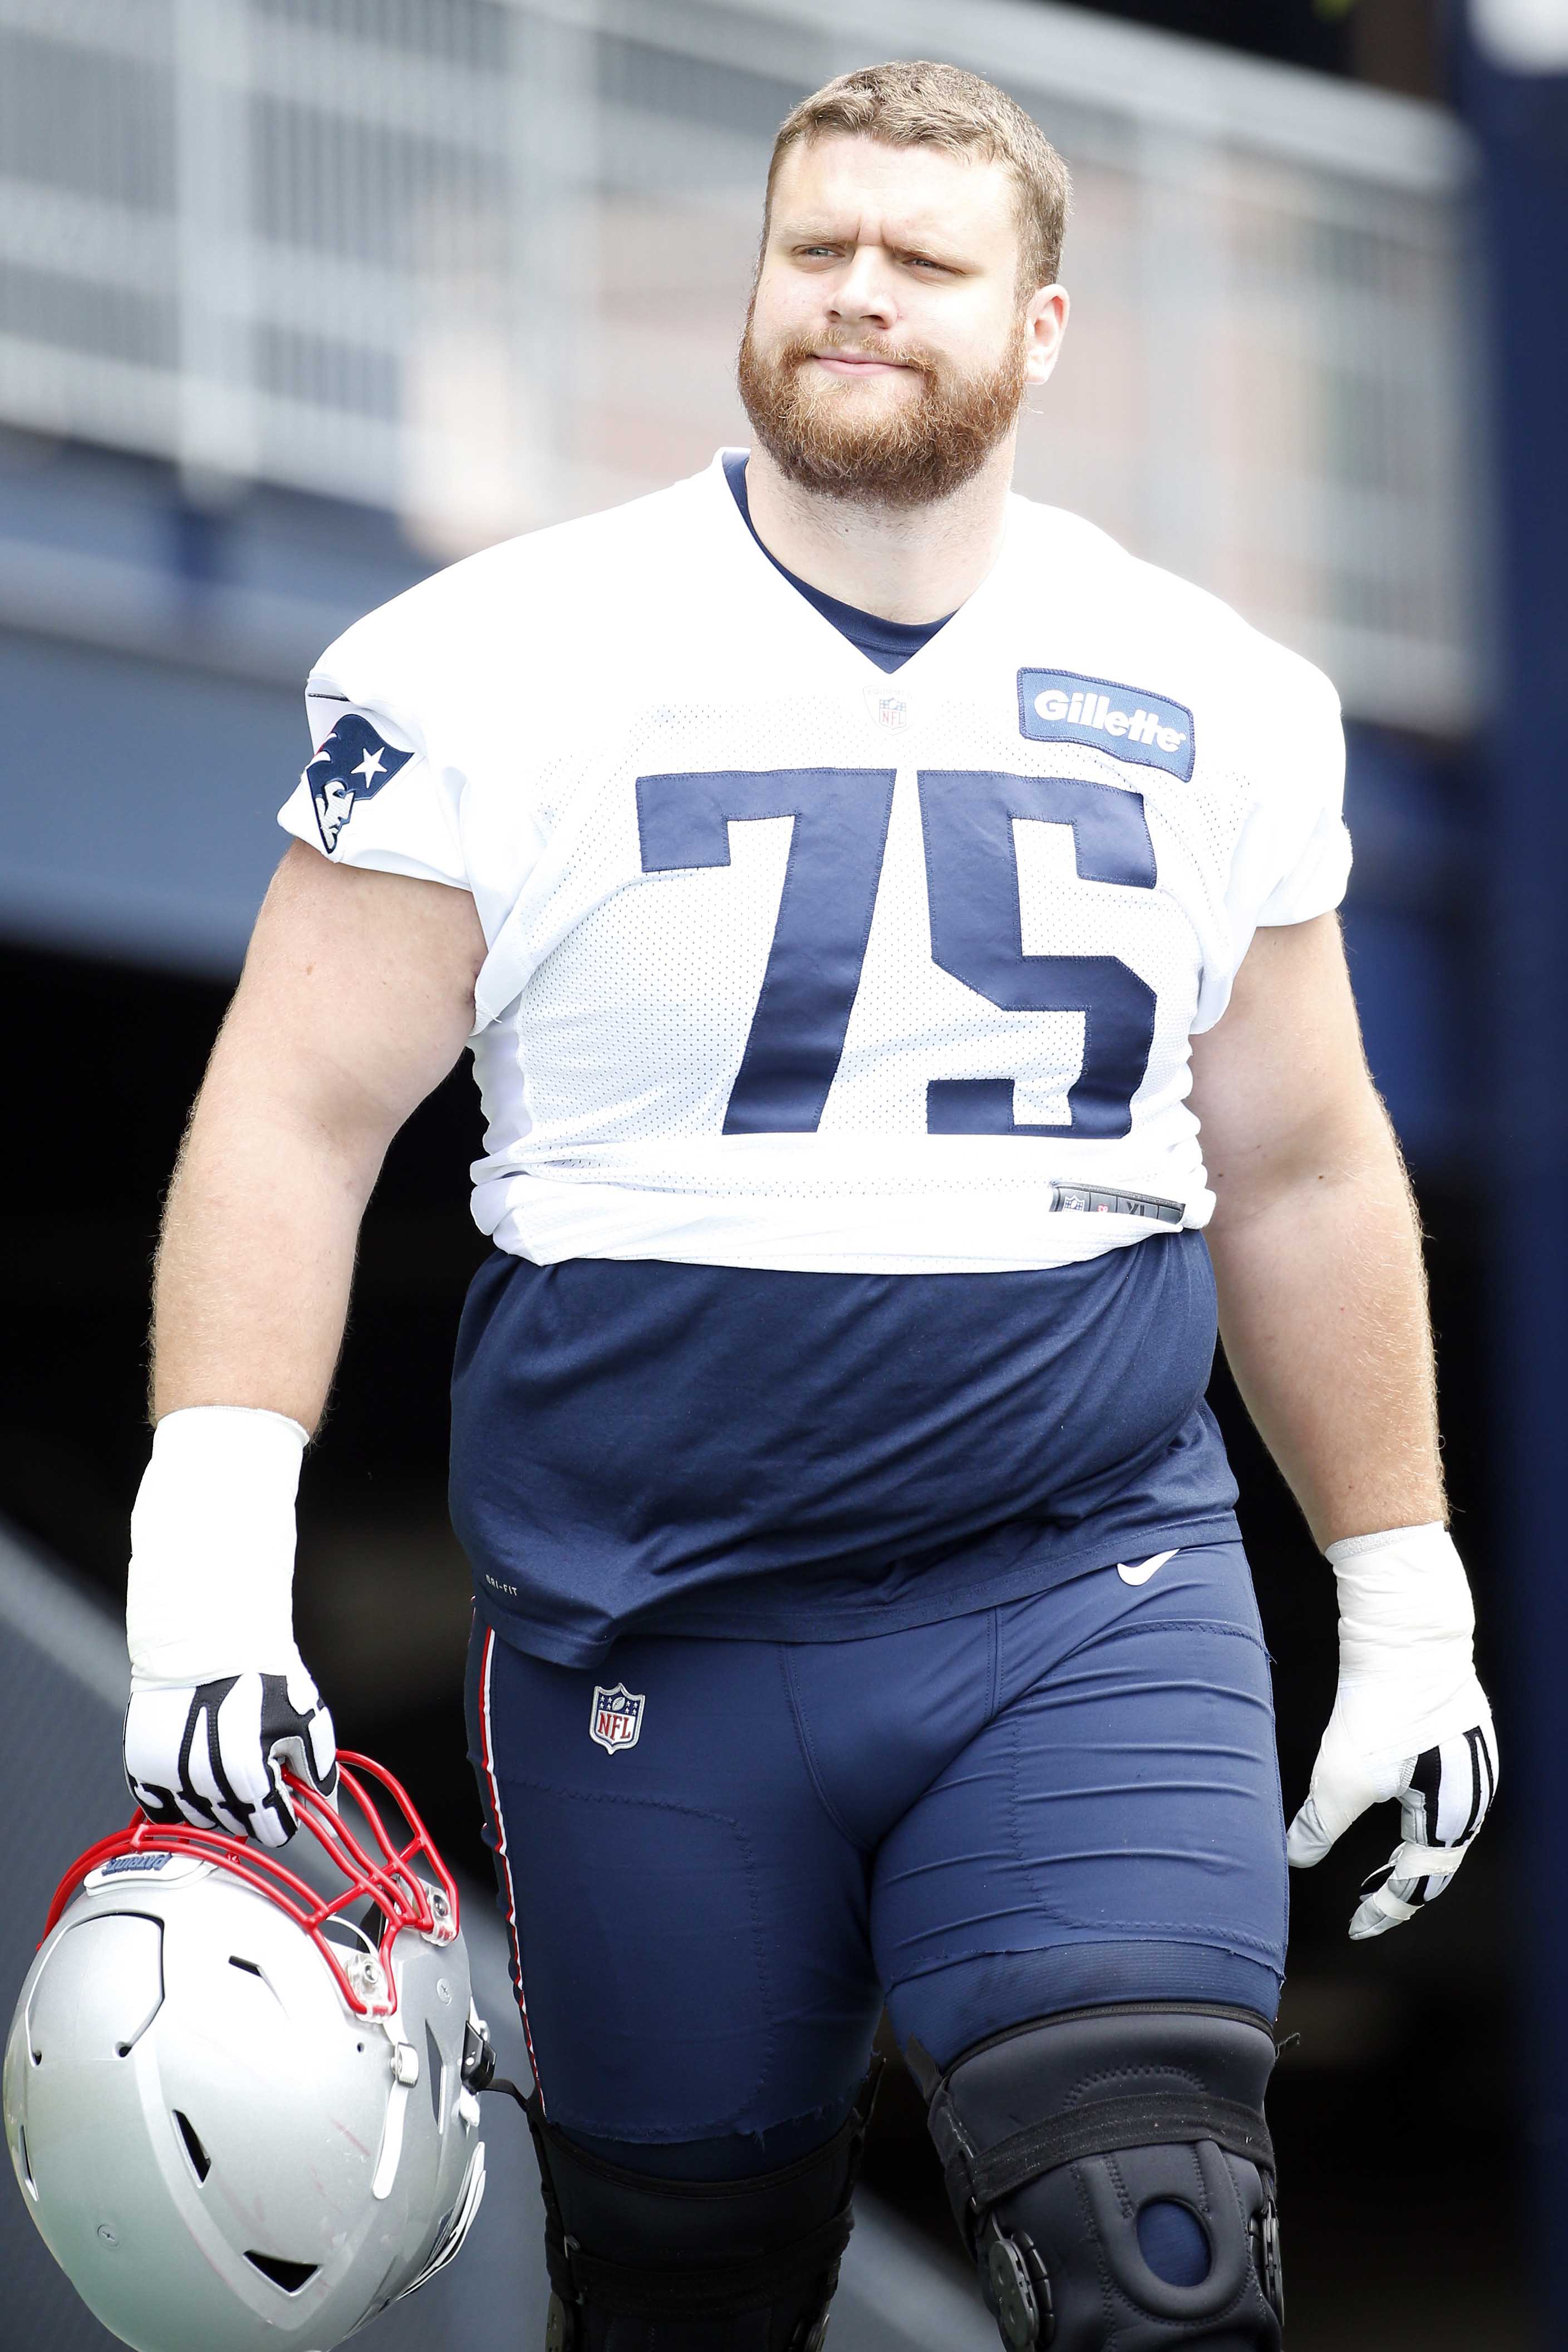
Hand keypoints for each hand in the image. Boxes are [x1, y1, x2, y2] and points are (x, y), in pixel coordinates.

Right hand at [124, 1663, 337, 1848]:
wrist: (207, 1640)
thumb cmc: (261, 1677)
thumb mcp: (307, 1723)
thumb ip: (319, 1776)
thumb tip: (328, 1816)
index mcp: (250, 1781)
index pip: (274, 1832)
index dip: (285, 1811)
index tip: (283, 1790)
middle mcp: (206, 1788)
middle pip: (238, 1826)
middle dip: (253, 1802)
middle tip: (254, 1760)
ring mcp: (169, 1781)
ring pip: (201, 1819)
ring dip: (216, 1800)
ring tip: (223, 1754)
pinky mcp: (142, 1769)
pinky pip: (161, 1808)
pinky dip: (178, 1796)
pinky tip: (193, 1765)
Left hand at [1286, 1524, 1496, 1938]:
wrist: (1409, 1636)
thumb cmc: (1380, 1709)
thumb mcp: (1340, 1775)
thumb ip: (1320, 1826)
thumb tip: (1294, 1859)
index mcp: (1452, 1819)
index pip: (1420, 1883)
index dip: (1386, 1910)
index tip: (1357, 1929)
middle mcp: (1475, 1797)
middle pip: (1439, 1861)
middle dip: (1402, 1887)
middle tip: (1366, 1904)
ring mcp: (1475, 1763)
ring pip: (1446, 1827)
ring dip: (1412, 1852)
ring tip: (1377, 1867)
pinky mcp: (1464, 1733)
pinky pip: (1447, 1792)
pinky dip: (1420, 1815)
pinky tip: (1395, 1807)